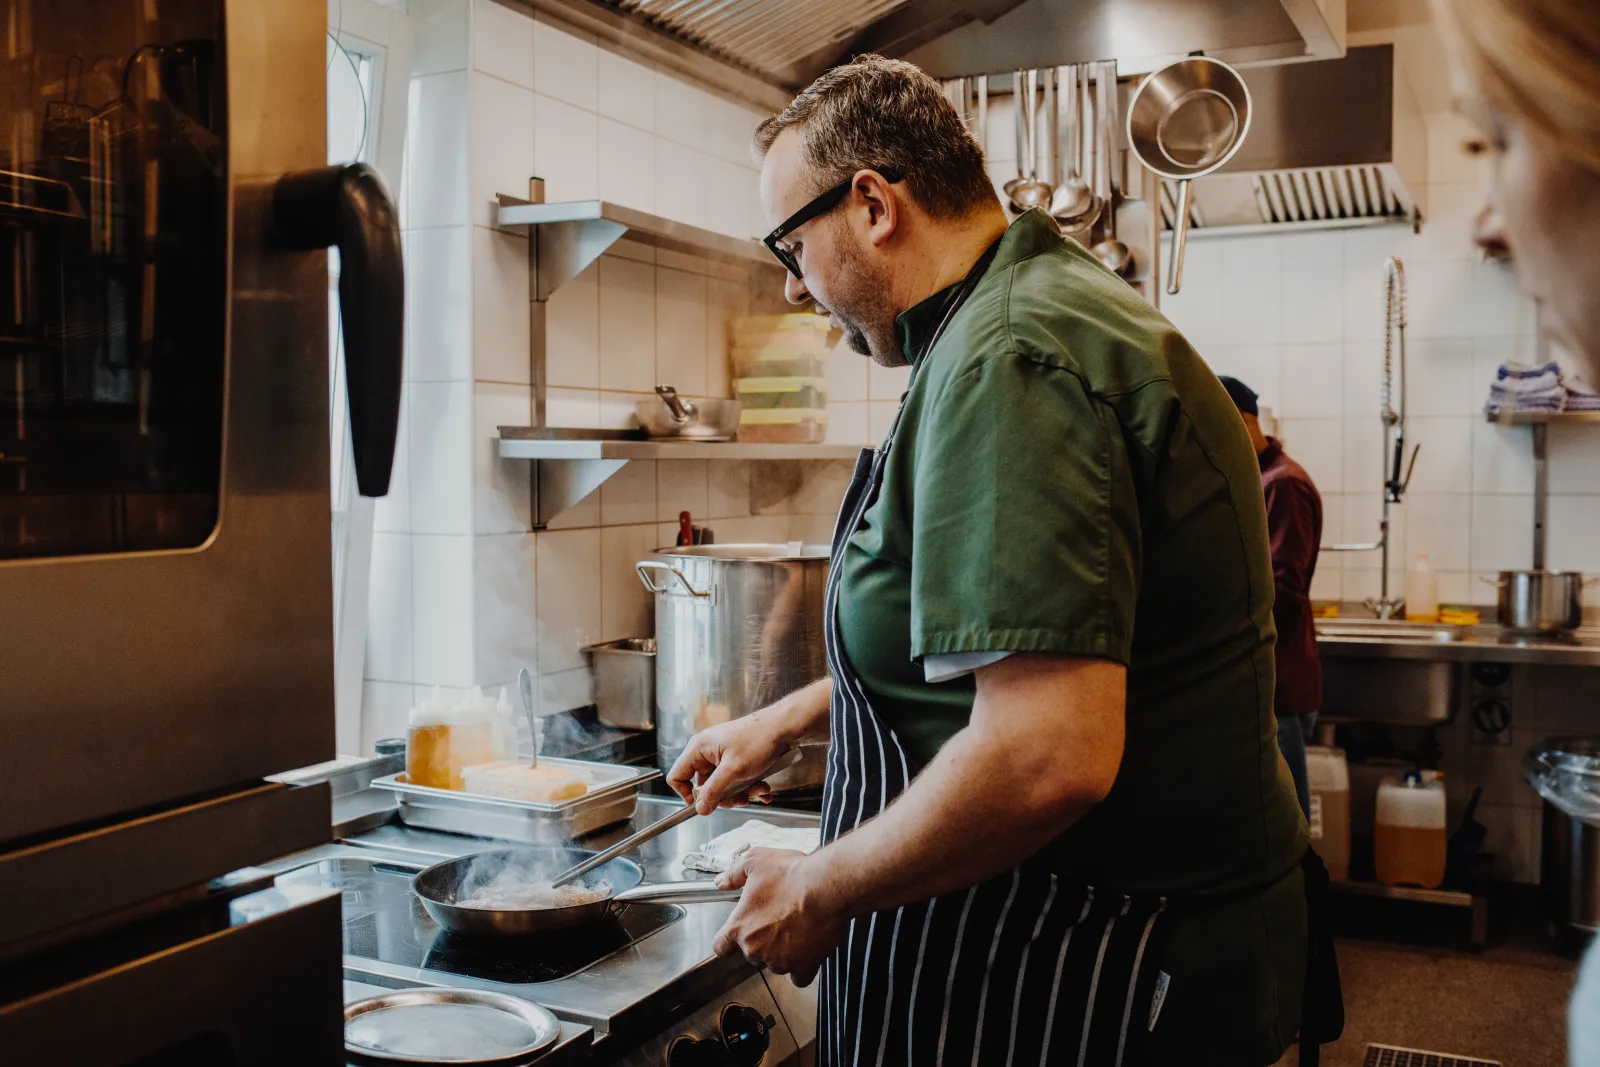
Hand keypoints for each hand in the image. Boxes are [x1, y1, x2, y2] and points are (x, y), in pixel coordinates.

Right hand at [667, 714, 791, 814]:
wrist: (784, 726)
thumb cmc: (759, 739)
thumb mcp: (734, 770)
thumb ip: (714, 791)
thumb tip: (700, 809)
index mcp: (699, 748)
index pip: (677, 776)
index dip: (686, 794)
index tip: (703, 805)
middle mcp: (708, 752)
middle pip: (704, 786)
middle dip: (725, 796)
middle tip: (741, 799)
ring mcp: (722, 755)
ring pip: (723, 785)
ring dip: (742, 792)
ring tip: (759, 789)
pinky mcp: (736, 759)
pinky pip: (736, 780)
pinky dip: (749, 786)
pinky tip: (763, 788)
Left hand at [711, 848, 843, 986]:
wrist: (824, 888)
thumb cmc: (791, 875)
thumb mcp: (755, 861)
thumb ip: (733, 874)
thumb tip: (721, 882)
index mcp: (740, 926)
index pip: (720, 946)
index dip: (727, 940)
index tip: (735, 936)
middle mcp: (755, 949)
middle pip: (751, 953)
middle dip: (761, 940)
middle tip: (777, 919)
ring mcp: (779, 961)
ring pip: (775, 963)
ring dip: (782, 951)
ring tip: (796, 927)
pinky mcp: (802, 966)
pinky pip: (798, 976)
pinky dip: (801, 967)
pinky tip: (806, 951)